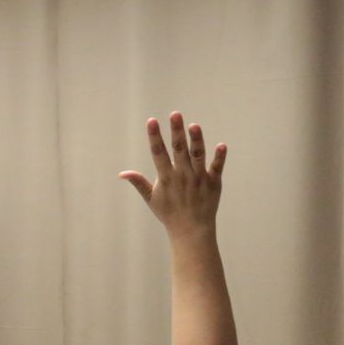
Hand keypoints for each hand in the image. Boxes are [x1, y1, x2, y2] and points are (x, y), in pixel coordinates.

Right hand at [119, 112, 225, 236]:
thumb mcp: (151, 198)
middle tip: (175, 114)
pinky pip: (217, 167)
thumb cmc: (169, 213)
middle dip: (176, 131)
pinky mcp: (214, 182)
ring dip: (196, 140)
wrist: (191, 230)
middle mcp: (182, 175)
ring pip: (198, 155)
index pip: (158, 153)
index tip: (152, 121)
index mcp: (166, 178)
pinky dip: (219, 157)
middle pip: (179, 149)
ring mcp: (199, 178)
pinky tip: (221, 145)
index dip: (154, 136)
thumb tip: (122, 174)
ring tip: (194, 125)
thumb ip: (138, 183)